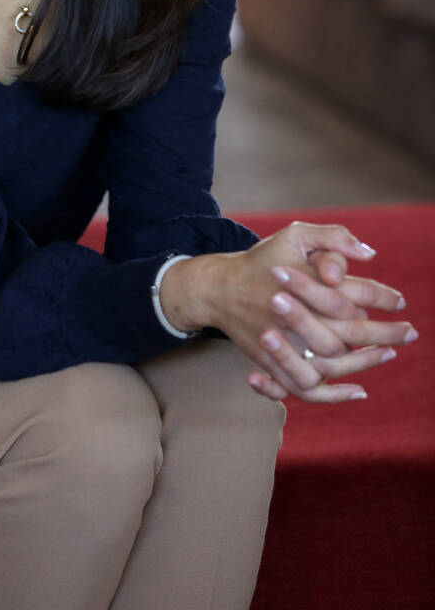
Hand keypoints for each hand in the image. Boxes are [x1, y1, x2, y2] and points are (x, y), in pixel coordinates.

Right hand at [159, 222, 417, 403]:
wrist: (220, 289)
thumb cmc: (263, 260)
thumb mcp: (295, 235)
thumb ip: (332, 238)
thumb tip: (369, 254)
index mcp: (302, 283)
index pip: (353, 293)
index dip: (382, 298)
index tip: (400, 301)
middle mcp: (294, 316)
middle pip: (349, 331)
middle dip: (385, 332)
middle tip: (410, 332)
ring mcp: (283, 344)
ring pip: (331, 363)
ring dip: (364, 361)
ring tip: (387, 354)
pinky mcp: (273, 364)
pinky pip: (307, 389)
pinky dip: (334, 395)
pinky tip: (358, 391)